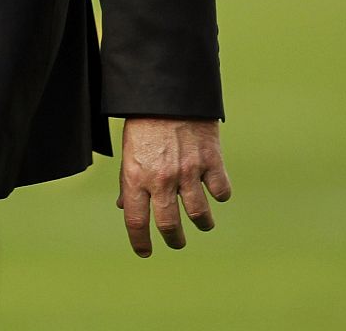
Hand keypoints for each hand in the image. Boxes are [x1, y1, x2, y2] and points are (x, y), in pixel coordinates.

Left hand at [116, 117, 231, 256]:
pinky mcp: (211, 162)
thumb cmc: (143, 123)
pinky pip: (221, 192)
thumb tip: (124, 208)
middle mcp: (161, 178)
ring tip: (202, 223)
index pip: (135, 220)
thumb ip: (128, 182)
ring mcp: (188, 172)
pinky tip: (215, 192)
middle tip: (176, 241)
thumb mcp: (128, 152)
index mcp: (135, 176)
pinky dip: (219, 195)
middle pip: (168, 225)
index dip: (139, 241)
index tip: (144, 252)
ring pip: (199, 216)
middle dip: (173, 240)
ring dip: (201, 223)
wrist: (169, 93)